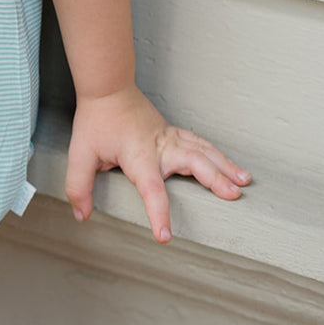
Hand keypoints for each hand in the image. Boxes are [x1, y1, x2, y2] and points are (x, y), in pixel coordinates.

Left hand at [66, 84, 250, 243]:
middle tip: (234, 196)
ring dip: (225, 166)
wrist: (107, 87)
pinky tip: (229, 164)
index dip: (159, 214)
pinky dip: (217, 153)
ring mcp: (169, 138)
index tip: (165, 237)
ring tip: (245, 182)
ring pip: (203, 150)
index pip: (152, 190)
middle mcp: (160, 146)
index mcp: (139, 156)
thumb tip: (82, 215)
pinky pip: (199, 142)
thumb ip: (79, 186)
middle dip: (215, 180)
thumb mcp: (80, 154)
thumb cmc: (96, 120)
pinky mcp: (172, 132)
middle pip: (194, 163)